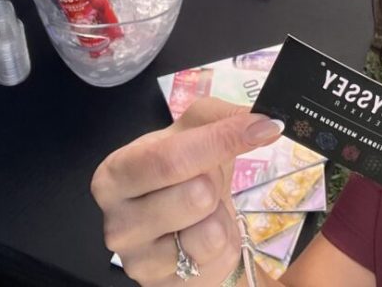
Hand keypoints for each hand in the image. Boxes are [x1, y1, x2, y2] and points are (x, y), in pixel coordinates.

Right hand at [91, 97, 283, 286]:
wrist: (183, 215)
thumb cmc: (182, 166)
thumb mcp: (195, 127)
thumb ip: (224, 117)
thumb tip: (265, 123)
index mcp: (115, 174)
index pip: (169, 158)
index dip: (219, 141)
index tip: (263, 128)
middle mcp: (117, 222)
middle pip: (195, 196)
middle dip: (216, 180)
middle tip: (209, 176)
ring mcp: (138, 263)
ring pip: (208, 236)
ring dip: (220, 217)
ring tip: (205, 209)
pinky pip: (216, 264)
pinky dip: (224, 244)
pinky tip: (206, 233)